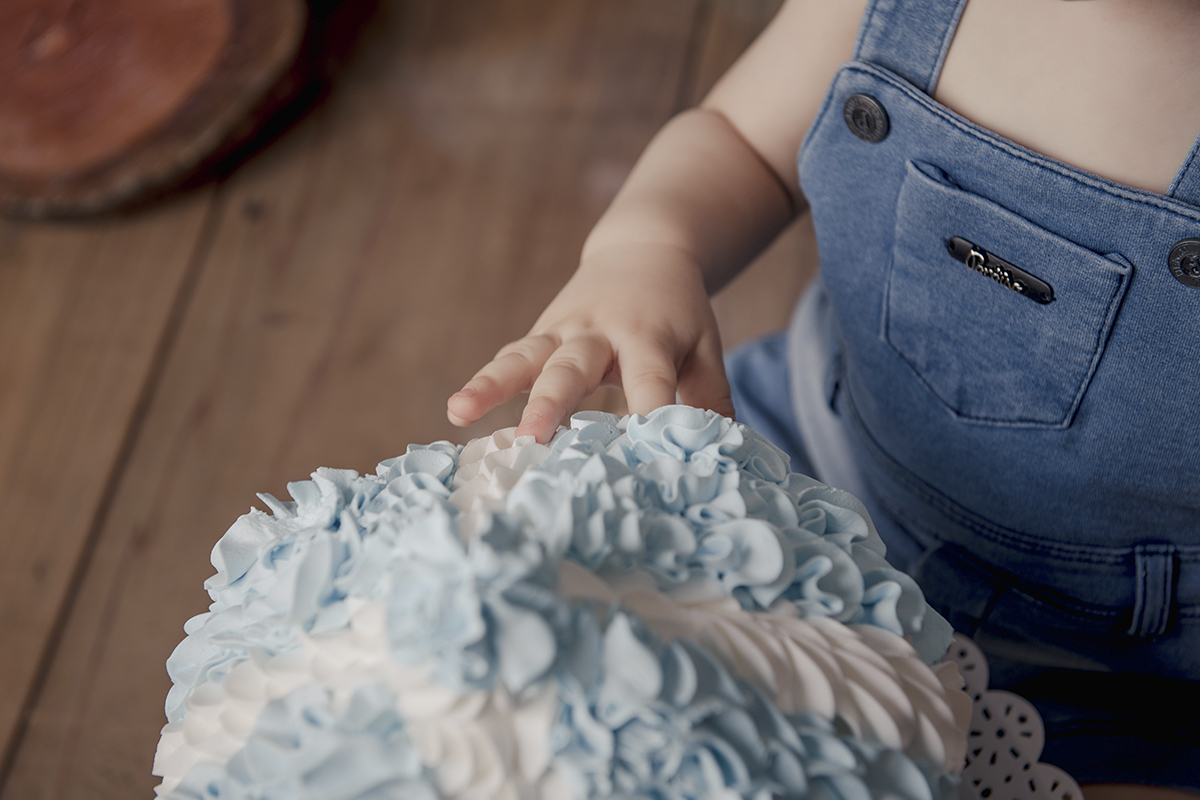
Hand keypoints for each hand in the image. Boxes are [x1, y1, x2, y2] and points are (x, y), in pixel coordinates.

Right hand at [447, 242, 733, 442]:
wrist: (645, 250)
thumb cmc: (679, 313)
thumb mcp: (705, 348)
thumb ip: (709, 400)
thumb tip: (718, 456)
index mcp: (649, 336)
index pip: (649, 382)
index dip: (646, 418)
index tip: (640, 459)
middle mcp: (601, 332)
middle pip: (572, 369)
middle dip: (549, 405)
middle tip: (530, 441)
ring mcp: (564, 331)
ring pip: (526, 357)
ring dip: (492, 384)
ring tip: (458, 410)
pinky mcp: (542, 334)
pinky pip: (512, 357)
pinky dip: (484, 381)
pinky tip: (457, 408)